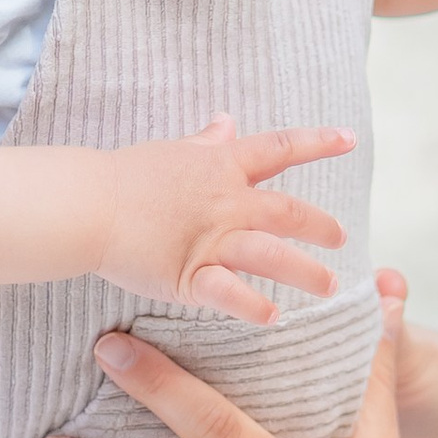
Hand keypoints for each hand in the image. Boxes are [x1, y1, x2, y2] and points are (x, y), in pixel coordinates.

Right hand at [90, 113, 354, 326]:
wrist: (88, 203)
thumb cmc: (125, 176)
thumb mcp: (173, 151)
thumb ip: (206, 142)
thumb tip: (225, 121)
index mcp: (221, 166)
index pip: (278, 148)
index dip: (317, 142)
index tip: (349, 139)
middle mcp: (225, 202)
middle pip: (286, 211)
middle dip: (319, 224)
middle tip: (340, 238)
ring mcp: (210, 239)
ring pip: (270, 254)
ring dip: (303, 271)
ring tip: (327, 287)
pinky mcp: (189, 274)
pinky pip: (228, 292)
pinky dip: (251, 305)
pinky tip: (272, 317)